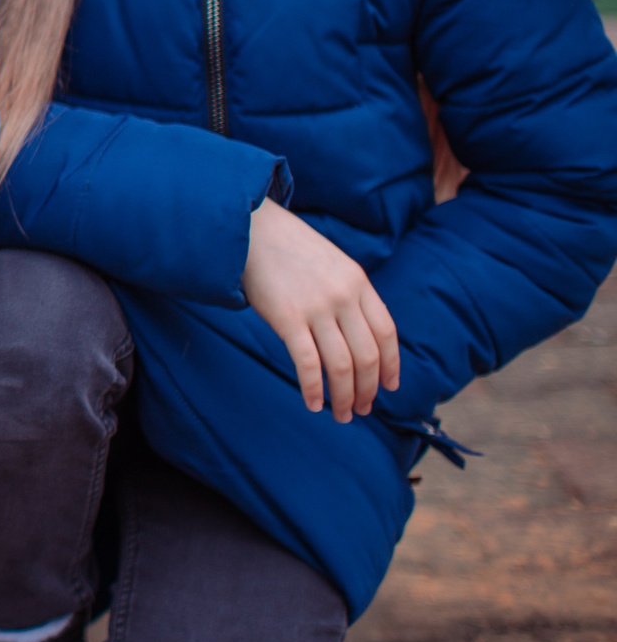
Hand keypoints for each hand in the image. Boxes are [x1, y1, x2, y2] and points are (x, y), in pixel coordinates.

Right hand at [243, 198, 400, 420]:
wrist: (249, 227)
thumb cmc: (287, 249)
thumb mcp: (331, 264)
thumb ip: (348, 294)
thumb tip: (356, 336)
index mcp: (358, 282)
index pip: (387, 333)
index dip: (392, 365)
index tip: (389, 387)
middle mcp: (344, 296)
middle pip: (368, 356)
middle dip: (368, 390)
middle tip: (362, 409)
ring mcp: (316, 307)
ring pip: (342, 365)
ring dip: (345, 397)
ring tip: (341, 414)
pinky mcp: (287, 317)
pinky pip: (308, 363)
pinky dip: (313, 388)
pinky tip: (313, 403)